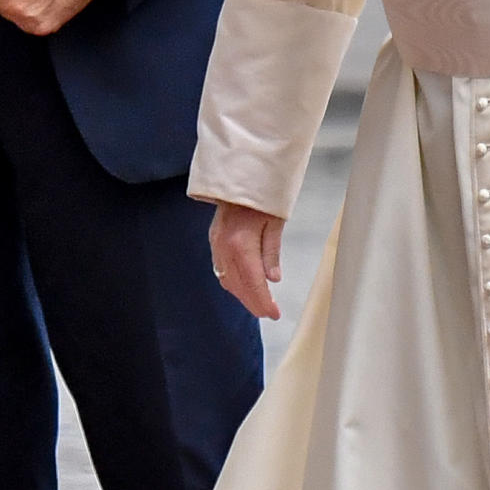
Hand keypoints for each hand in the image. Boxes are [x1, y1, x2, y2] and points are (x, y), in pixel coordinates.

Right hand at [210, 201, 286, 319]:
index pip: (253, 283)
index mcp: (242, 244)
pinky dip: (233, 282)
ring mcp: (216, 245)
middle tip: (268, 313)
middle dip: (254, 303)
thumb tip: (272, 279)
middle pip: (239, 286)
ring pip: (228, 280)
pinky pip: (222, 269)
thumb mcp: (275, 222)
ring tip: (258, 303)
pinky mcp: (214, 241)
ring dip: (242, 295)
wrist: (238, 176)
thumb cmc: (261, 195)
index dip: (263, 302)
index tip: (273, 314)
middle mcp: (225, 248)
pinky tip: (243, 286)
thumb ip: (271, 252)